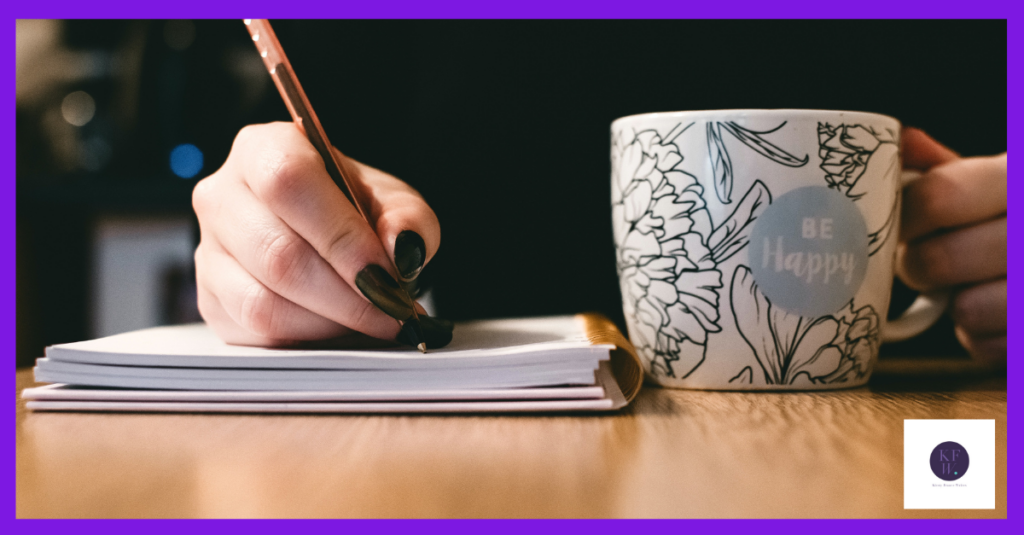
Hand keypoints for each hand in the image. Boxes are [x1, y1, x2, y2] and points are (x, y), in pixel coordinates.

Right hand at [192, 122, 440, 346]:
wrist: (328, 235)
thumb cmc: (357, 211)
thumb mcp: (395, 203)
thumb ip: (408, 220)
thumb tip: (401, 249)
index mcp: (264, 149)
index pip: (288, 184)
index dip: (340, 236)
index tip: (387, 274)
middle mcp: (222, 195)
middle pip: (277, 254)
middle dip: (347, 295)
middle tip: (393, 312)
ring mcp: (208, 250)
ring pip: (262, 302)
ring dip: (329, 322)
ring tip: (371, 320)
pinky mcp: (210, 299)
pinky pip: (255, 332)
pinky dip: (306, 338)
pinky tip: (338, 327)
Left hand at [897, 127, 1005, 362]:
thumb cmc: (1015, 220)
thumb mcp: (999, 182)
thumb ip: (949, 168)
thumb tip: (899, 141)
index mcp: (1020, 178)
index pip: (939, 197)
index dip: (905, 218)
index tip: (901, 226)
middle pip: (937, 261)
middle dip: (918, 266)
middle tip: (926, 262)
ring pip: (966, 310)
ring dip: (955, 304)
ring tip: (969, 285)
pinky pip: (985, 346)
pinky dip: (981, 336)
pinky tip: (997, 314)